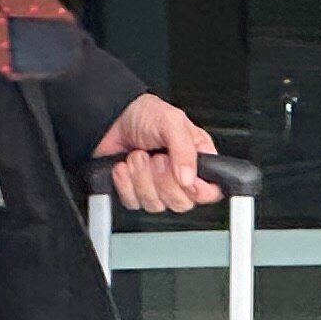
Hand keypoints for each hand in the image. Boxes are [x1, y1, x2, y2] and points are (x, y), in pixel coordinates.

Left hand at [93, 93, 222, 213]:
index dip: (199, 191)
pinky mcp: (135, 192)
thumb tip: (188, 178)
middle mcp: (179, 177)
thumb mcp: (171, 121)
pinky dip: (125, 183)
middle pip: (181, 202)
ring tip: (137, 155)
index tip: (185, 180)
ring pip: (156, 204)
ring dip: (141, 178)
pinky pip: (133, 202)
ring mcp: (157, 187)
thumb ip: (184, 149)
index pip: (210, 191)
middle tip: (155, 157)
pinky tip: (124, 166)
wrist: (110, 117)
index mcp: (197, 159)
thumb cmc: (144, 114)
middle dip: (163, 180)